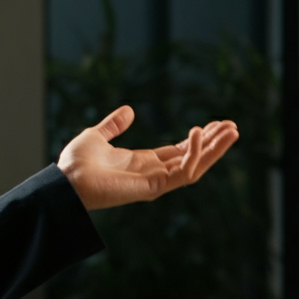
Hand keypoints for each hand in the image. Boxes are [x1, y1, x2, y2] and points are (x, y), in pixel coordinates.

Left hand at [56, 104, 238, 209]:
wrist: (66, 181)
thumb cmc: (76, 164)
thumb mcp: (97, 136)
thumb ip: (113, 125)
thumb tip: (128, 111)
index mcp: (143, 163)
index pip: (179, 151)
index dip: (198, 139)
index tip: (216, 124)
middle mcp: (153, 174)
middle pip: (193, 158)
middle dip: (213, 143)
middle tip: (232, 126)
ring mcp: (156, 182)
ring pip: (195, 167)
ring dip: (214, 149)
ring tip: (231, 130)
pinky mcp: (154, 188)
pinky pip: (182, 172)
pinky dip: (192, 153)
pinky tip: (197, 133)